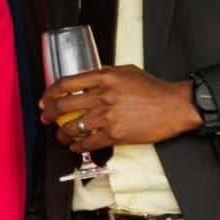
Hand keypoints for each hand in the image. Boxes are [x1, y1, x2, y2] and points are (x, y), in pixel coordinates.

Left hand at [40, 66, 201, 150]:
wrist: (174, 107)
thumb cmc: (153, 89)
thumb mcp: (127, 72)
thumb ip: (104, 74)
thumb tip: (84, 81)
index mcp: (104, 78)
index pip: (66, 84)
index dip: (50, 93)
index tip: (46, 100)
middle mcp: (103, 96)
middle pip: (63, 106)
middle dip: (50, 115)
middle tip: (47, 119)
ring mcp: (107, 116)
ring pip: (72, 128)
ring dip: (62, 134)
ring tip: (62, 136)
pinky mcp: (115, 134)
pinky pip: (87, 143)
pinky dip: (78, 147)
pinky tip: (76, 146)